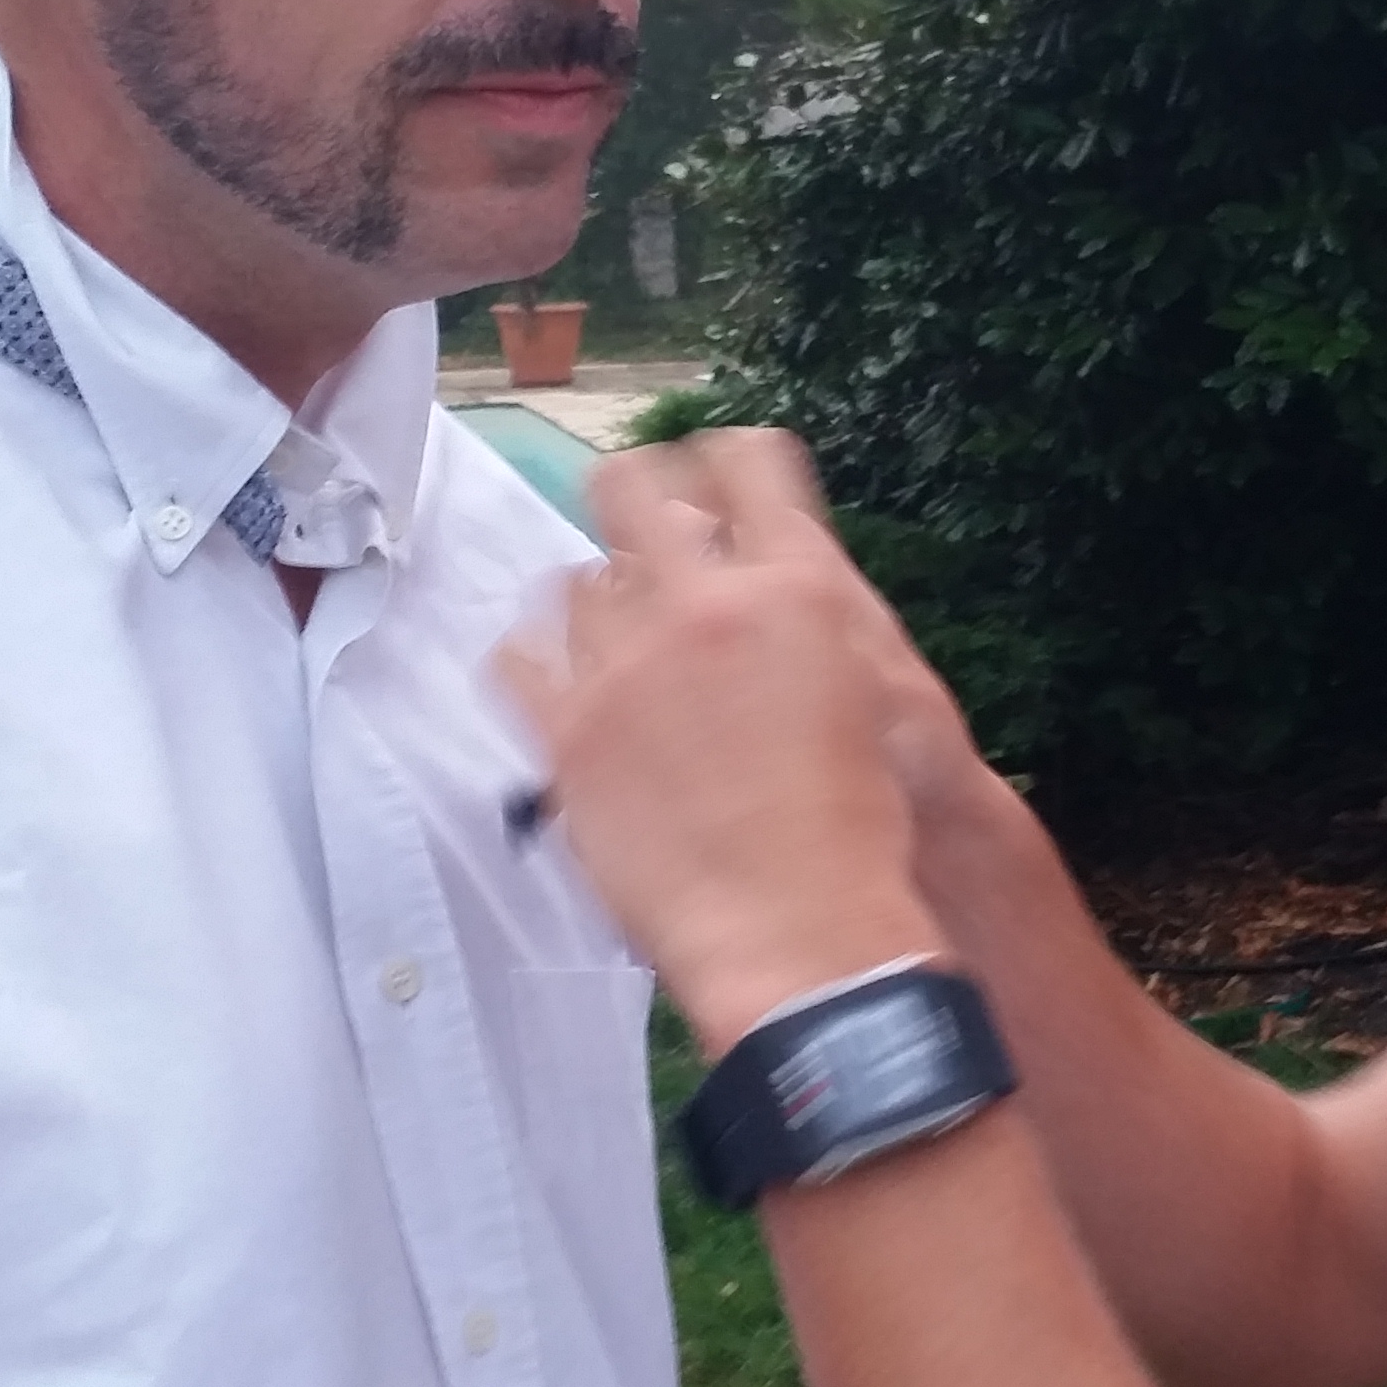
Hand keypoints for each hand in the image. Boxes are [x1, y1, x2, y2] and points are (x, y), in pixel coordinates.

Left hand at [501, 438, 947, 1046]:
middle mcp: (705, 604)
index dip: (725, 458)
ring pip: (574, 582)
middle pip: (632, 487)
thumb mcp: (869, 687)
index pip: (749, 463)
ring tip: (610, 640)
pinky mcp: (568, 731)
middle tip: (633, 527)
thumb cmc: (856, 825)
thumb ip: (808, 610)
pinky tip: (550, 680)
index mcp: (795, 585)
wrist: (803, 928)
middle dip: (629, 493)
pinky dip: (531, 662)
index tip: (708, 476)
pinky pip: (517, 661)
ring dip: (592, 602)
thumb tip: (756, 564)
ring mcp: (628, 663)